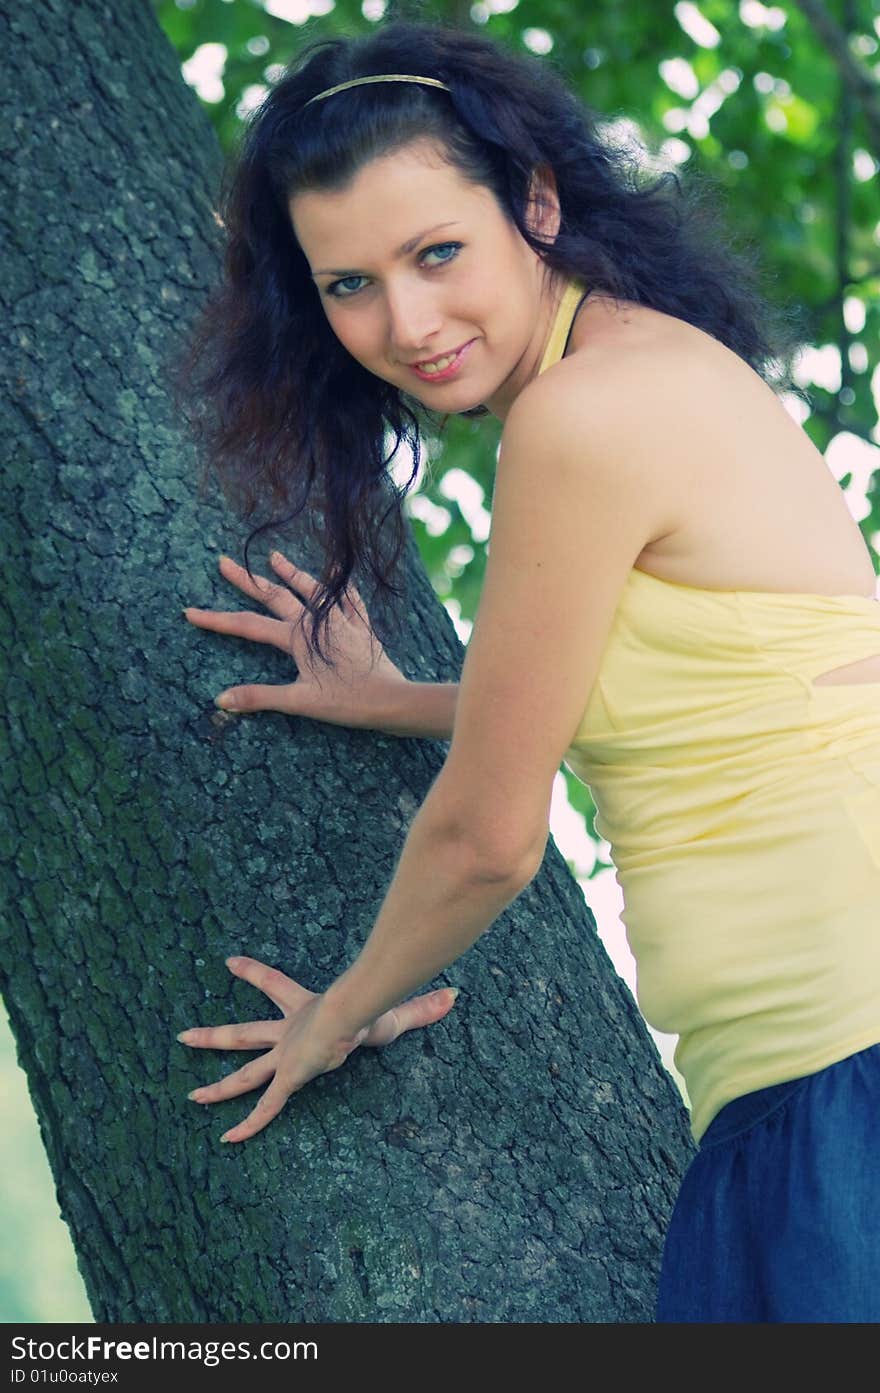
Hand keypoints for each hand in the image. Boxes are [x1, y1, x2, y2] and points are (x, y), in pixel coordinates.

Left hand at [178, 955, 458, 1143]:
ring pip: (244, 1074)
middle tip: (183, 1035)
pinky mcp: (288, 1077)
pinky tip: (228, 1140)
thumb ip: (419, 1009)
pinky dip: (249, 1124)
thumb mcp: (394, 1014)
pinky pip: (266, 1107)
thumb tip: (453, 996)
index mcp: (305, 1010)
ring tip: (190, 1096)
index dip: (252, 972)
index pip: (273, 986)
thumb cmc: (370, 1010)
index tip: (228, 961)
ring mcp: (285, 1056)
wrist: (353, 1012)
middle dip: (213, 1036)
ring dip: (217, 1085)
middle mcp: (287, 1033)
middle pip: (243, 1035)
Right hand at [183, 551, 407, 728]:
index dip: (217, 620)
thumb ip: (260, 697)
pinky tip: (338, 572)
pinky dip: (341, 584)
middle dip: (247, 580)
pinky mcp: (361, 626)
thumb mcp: (300, 703)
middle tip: (225, 563)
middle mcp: (316, 622)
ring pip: (311, 590)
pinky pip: (349, 599)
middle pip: (274, 596)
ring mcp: (340, 620)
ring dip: (292, 573)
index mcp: (296, 639)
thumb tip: (221, 700)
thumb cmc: (348, 702)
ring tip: (275, 556)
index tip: (191, 612)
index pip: (247, 626)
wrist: (392, 699)